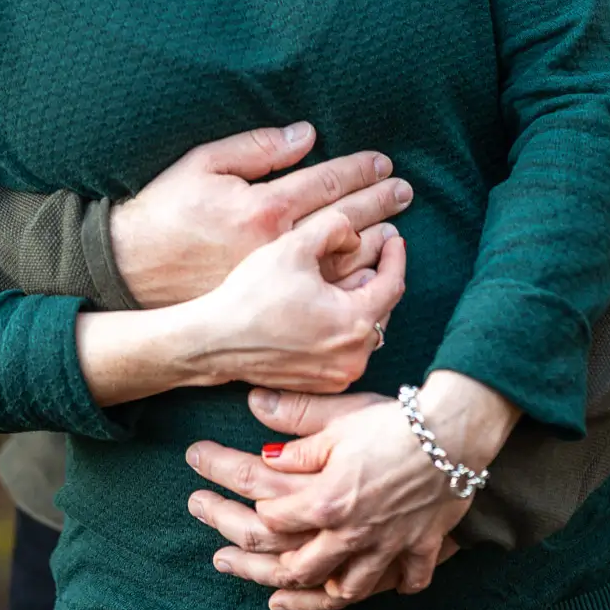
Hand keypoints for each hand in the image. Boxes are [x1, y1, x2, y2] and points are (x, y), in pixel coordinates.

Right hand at [109, 123, 412, 305]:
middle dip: (382, 209)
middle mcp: (282, 259)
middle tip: (403, 194)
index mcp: (266, 213)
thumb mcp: (204, 165)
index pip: (332, 188)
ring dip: (376, 254)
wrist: (137, 282)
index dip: (363, 173)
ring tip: (390, 233)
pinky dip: (356, 296)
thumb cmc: (167, 217)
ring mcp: (286, 302)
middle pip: (353, 232)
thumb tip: (307, 135)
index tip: (385, 164)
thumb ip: (259, 148)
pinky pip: (336, 316)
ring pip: (352, 279)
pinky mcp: (288, 333)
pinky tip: (364, 280)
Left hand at [186, 373, 518, 609]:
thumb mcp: (339, 418)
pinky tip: (368, 589)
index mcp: (324, 502)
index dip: (235, 498)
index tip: (208, 482)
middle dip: (249, 566)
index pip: (267, 514)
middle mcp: (350, 535)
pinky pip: (401, 582)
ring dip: (309, 594)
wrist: (456, 435)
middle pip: (293, 566)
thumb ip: (295, 425)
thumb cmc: (395, 422)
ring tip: (277, 595)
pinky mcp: (417, 549)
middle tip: (217, 559)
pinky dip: (386, 588)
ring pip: (342, 588)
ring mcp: (384, 548)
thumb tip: (254, 412)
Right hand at [190, 208, 405, 393]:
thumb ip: (334, 226)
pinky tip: (327, 305)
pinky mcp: (320, 383)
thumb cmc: (251, 294)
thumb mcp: (294, 246)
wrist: (213, 340)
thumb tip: (355, 233)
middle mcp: (354, 356)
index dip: (395, 256)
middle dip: (379, 277)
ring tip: (350, 276)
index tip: (394, 237)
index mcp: (355, 323)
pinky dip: (344, 325)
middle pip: (383, 308)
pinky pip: (346, 349)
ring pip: (365, 330)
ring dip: (362, 301)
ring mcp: (337, 375)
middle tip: (374, 252)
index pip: (393, 283)